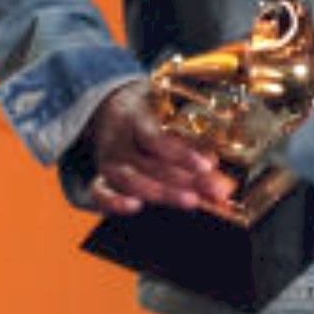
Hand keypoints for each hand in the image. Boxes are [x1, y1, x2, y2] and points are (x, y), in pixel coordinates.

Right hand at [83, 84, 237, 216]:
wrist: (113, 107)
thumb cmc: (151, 110)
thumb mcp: (168, 109)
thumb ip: (190, 136)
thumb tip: (214, 162)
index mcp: (134, 115)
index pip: (154, 137)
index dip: (181, 153)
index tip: (208, 166)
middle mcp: (118, 138)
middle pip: (146, 163)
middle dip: (181, 180)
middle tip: (212, 192)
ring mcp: (107, 160)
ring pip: (128, 179)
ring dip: (161, 192)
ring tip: (191, 201)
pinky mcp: (100, 178)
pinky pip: (100, 193)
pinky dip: (114, 202)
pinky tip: (134, 206)